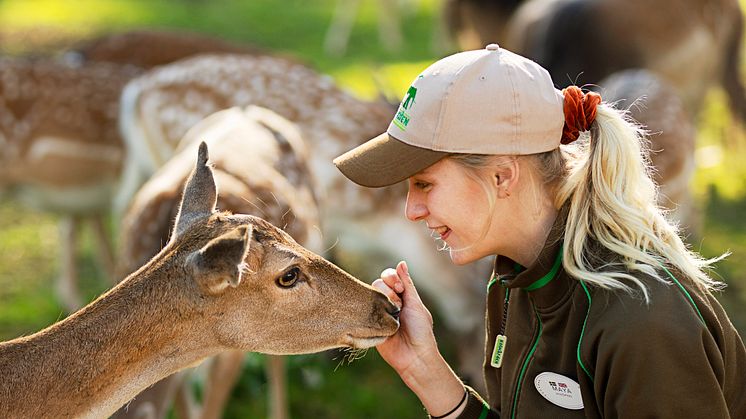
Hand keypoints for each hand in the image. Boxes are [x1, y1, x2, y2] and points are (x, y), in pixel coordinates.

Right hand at [372, 261, 466, 416]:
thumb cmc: (421, 331)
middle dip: (388, 290)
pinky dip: (370, 310)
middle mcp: (388, 303)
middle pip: (378, 283)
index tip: (400, 288)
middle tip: (398, 303)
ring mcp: (378, 313)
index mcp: (401, 296)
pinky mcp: (369, 325)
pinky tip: (379, 318)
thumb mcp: (416, 304)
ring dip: (381, 300)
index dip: (393, 278)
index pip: (390, 277)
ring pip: (370, 294)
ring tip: (392, 314)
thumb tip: (401, 263)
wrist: (415, 356)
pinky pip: (363, 311)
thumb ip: (407, 284)